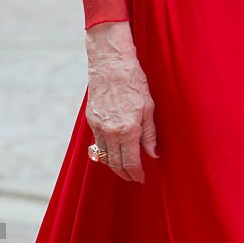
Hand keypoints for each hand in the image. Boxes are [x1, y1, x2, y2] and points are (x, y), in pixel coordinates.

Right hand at [85, 22, 158, 182]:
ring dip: (113, 165)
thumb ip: (150, 134)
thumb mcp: (148, 107)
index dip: (136, 174)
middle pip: (115, 164)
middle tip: (133, 177)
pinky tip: (113, 151)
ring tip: (123, 168)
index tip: (141, 179)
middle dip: (124, 173)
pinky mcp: (90, 120)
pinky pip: (97, 143)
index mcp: (127, 130)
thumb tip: (153, 154)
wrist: (111, 64)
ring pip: (104, 156)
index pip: (130, 162)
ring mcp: (98, 127)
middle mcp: (110, 133)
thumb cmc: (134, 81)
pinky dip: (105, 151)